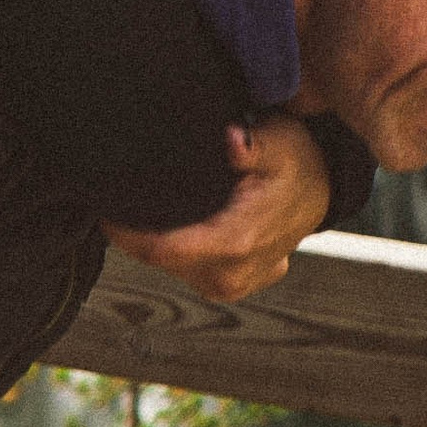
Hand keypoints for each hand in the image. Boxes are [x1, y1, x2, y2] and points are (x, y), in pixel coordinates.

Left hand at [99, 117, 332, 306]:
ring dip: (151, 239)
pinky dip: (173, 247)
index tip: (103, 207)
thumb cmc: (297, 162)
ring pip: (168, 267)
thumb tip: (234, 140)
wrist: (323, 190)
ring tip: (139, 203)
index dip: (124, 232)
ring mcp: (231, 285)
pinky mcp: (229, 286)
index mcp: (236, 244)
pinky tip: (169, 220)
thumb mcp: (279, 142)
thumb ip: (253, 143)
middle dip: (132, 231)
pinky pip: (185, 269)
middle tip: (116, 194)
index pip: (160, 250)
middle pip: (156, 259)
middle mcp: (231, 275)